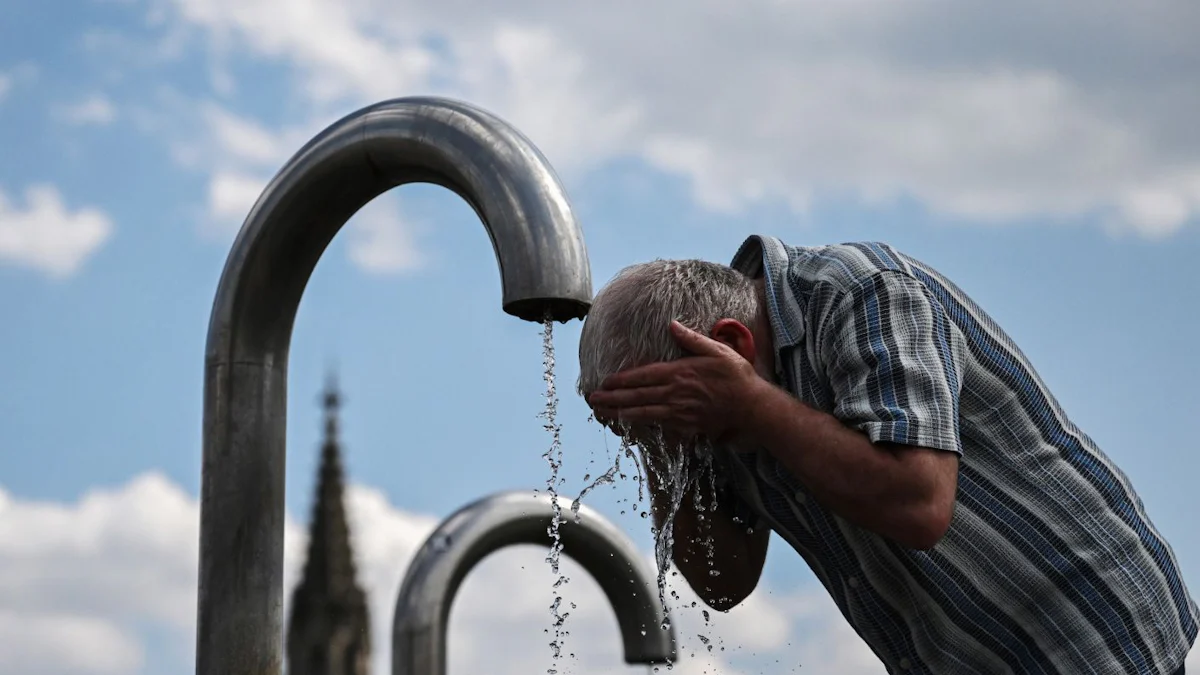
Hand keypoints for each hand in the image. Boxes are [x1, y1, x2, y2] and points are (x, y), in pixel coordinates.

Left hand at [586, 320, 762, 439]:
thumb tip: (672, 324)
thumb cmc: (736, 377)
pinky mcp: (685, 427)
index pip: (642, 376)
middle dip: (611, 399)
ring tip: (601, 413)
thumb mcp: (716, 350)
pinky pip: (658, 426)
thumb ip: (691, 339)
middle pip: (636, 397)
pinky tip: (627, 425)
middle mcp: (674, 394)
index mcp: (679, 373)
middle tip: (591, 400)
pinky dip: (640, 426)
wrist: (752, 407)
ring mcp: (679, 413)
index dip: (621, 380)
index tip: (603, 382)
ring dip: (619, 414)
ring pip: (642, 414)